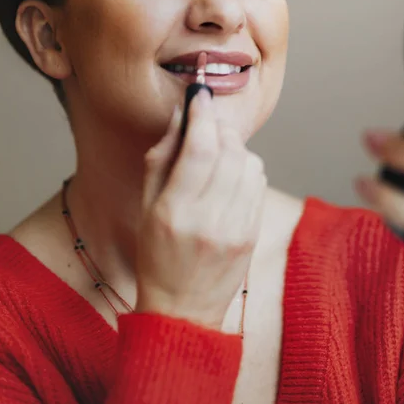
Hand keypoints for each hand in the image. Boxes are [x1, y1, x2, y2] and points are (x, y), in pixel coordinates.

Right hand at [135, 91, 266, 328]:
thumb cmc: (156, 258)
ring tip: (217, 153)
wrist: (184, 309)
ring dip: (235, 148)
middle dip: (219, 127)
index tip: (200, 94)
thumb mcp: (145, 208)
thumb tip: (182, 115)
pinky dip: (247, 170)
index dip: (202, 114)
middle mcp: (209, 220)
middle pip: (229, 151)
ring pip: (249, 164)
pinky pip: (258, 184)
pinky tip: (230, 177)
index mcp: (174, 213)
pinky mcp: (253, 234)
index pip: (198, 148)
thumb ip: (162, 159)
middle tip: (207, 122)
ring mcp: (236, 229)